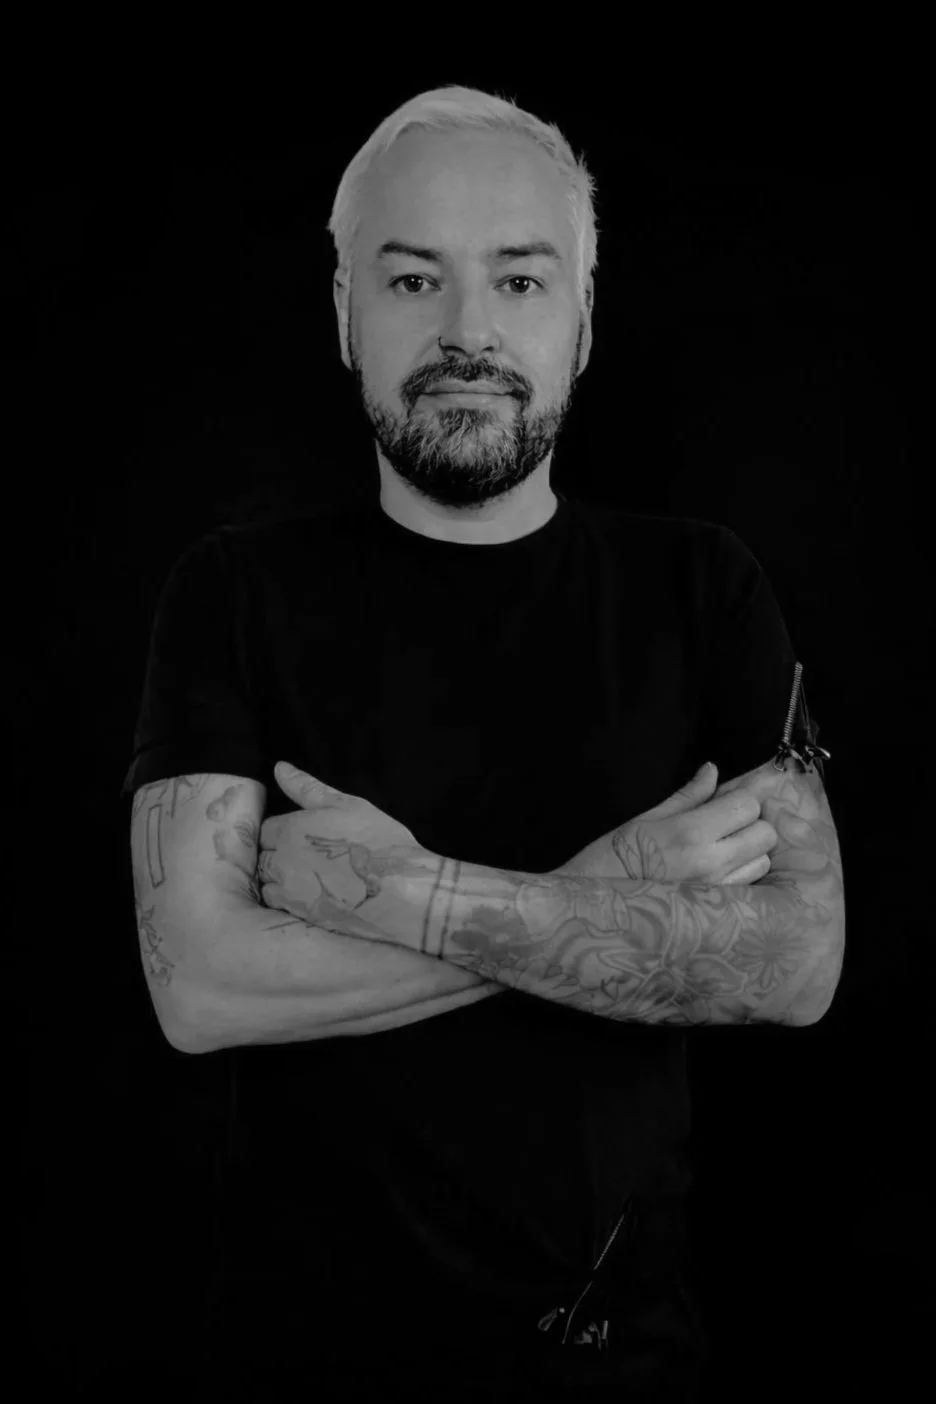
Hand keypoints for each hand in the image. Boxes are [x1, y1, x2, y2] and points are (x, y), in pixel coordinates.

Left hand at [257, 761, 430, 941]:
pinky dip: (286, 899)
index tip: (303, 838)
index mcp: (290, 828)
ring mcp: (287, 889)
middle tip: (308, 857)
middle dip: (277, 854)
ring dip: (279, 877)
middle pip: (262, 855)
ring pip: (266, 881)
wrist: (401, 888)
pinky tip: (309, 895)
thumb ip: (307, 787)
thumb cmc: (378, 840)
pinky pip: (276, 904)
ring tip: (308, 877)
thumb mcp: (346, 804)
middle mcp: (281, 859)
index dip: (283, 832)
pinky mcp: (297, 914)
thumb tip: (279, 767)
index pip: (266, 828)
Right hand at [557, 761, 778, 885]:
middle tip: (729, 826)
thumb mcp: (647, 817)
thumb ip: (688, 795)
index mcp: (691, 831)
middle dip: (752, 824)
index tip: (725, 803)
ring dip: (752, 852)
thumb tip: (712, 770)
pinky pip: (751, 885)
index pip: (748, 805)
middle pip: (765, 834)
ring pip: (764, 861)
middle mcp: (712, 860)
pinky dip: (745, 874)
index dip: (741, 800)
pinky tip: (722, 872)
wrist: (598, 905)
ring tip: (726, 850)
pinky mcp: (718, 910)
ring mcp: (718, 889)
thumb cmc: (617, 856)